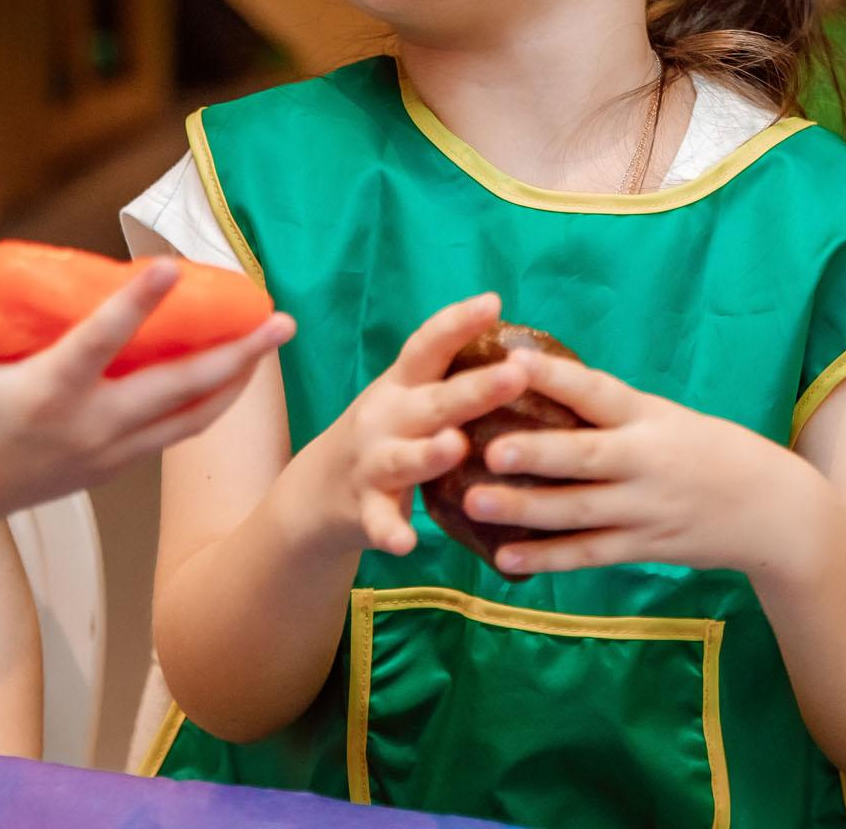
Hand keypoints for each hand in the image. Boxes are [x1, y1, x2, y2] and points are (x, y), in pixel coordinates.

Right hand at [0, 226, 297, 542]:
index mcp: (46, 394)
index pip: (102, 342)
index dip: (138, 303)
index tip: (172, 267)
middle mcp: (88, 427)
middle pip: (179, 388)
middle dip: (237, 354)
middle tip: (279, 320)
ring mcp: (106, 454)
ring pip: (190, 419)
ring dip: (236, 383)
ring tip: (270, 346)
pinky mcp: (110, 469)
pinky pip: (172, 436)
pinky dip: (205, 407)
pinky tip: (227, 380)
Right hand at [294, 292, 530, 556]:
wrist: (317, 492)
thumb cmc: (386, 436)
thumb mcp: (408, 400)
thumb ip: (449, 381)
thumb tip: (528, 356)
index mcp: (402, 386)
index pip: (428, 346)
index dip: (458, 322)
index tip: (494, 302)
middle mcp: (386, 417)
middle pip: (433, 401)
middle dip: (475, 388)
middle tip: (517, 374)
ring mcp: (372, 463)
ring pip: (404, 458)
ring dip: (429, 453)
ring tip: (456, 447)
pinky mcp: (364, 508)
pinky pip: (379, 521)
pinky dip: (390, 531)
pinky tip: (406, 543)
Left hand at [468, 348, 828, 577]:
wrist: (772, 510)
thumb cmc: (707, 451)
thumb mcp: (665, 418)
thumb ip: (610, 409)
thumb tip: (539, 380)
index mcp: (648, 418)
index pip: (598, 392)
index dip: (556, 377)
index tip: (513, 360)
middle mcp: (645, 462)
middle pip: (585, 456)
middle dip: (537, 453)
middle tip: (488, 450)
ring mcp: (644, 509)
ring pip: (578, 510)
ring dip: (525, 509)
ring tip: (475, 502)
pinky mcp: (644, 547)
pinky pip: (589, 554)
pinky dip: (548, 557)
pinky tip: (505, 558)